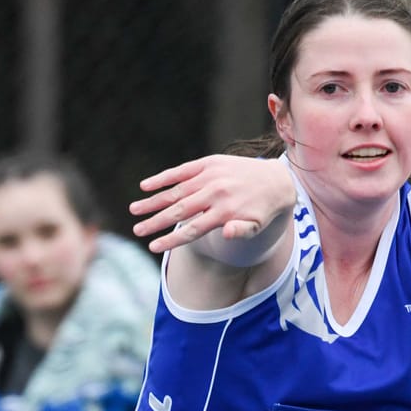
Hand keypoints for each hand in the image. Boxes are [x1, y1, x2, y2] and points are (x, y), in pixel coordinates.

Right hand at [130, 154, 294, 254]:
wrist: (275, 179)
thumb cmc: (262, 209)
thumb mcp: (258, 225)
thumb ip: (242, 231)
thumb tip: (226, 235)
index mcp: (225, 212)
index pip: (192, 229)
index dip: (171, 239)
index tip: (152, 247)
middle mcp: (215, 193)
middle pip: (179, 211)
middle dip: (155, 221)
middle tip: (137, 230)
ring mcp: (210, 176)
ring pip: (176, 191)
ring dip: (153, 201)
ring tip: (134, 210)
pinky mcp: (208, 163)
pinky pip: (182, 171)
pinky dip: (163, 178)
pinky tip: (145, 185)